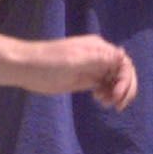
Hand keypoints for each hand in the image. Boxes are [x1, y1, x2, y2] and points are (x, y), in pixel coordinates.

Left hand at [22, 35, 137, 109]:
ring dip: (116, 93)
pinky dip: (107, 94)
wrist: (26, 68)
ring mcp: (92, 68)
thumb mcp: (75, 60)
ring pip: (115, 81)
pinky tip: (99, 99)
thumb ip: (100, 59)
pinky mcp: (84, 79)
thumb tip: (124, 55)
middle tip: (116, 105)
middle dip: (124, 89)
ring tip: (104, 102)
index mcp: (99, 48)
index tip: (116, 95)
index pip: (124, 63)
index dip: (126, 80)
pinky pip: (104, 86)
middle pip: (123, 73)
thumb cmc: (49, 61)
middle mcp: (99, 57)